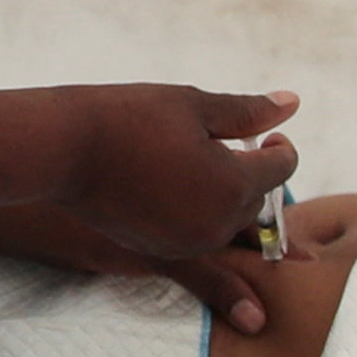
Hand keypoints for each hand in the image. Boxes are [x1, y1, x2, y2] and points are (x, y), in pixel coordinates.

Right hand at [58, 86, 296, 273]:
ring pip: (228, 224)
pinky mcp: (161, 252)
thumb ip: (248, 112)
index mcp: (234, 183)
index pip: (282, 167)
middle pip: (257, 201)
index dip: (278, 147)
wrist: (64, 150)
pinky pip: (198, 238)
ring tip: (197, 166)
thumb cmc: (130, 117)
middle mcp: (218, 222)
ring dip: (225, 198)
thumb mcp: (195, 105)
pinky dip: (197, 216)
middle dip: (251, 175)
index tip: (263, 135)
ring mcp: (189, 243)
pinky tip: (172, 188)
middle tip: (227, 147)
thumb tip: (293, 105)